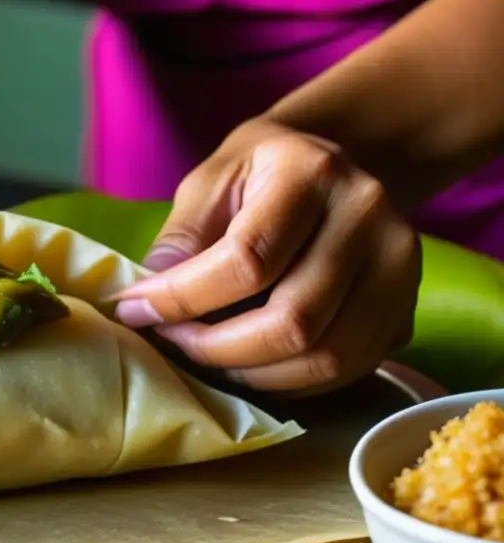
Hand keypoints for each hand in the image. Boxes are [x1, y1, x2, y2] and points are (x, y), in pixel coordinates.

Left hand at [114, 118, 421, 394]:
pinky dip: (289, 382)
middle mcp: (368, 217)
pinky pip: (347, 371)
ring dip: (251, 374)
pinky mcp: (406, 307)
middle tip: (172, 343)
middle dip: (216, 348)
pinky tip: (248, 364)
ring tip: (205, 356)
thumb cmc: (259, 172)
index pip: (247, 258)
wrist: (337, 160)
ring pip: (325, 358)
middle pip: (292, 320)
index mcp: (312, 173)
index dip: (183, 298)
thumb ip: (181, 237)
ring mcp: (399, 265)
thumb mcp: (209, 179)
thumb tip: (148, 303)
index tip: (136, 310)